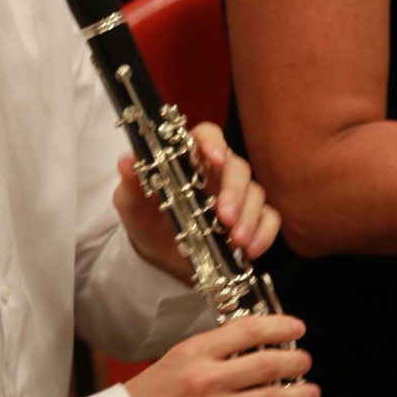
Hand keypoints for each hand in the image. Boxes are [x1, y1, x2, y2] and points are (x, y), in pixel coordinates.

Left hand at [113, 121, 279, 282]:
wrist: (162, 260)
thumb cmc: (148, 223)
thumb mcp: (132, 207)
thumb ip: (131, 185)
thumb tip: (127, 162)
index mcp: (190, 161)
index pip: (206, 136)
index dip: (212, 142)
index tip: (214, 158)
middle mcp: (217, 173)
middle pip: (238, 166)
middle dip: (234, 191)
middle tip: (224, 216)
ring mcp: (238, 196)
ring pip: (256, 192)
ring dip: (249, 216)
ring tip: (236, 240)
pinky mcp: (252, 220)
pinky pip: (270, 219)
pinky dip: (264, 232)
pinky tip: (251, 249)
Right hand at [124, 313, 329, 396]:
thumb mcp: (176, 360)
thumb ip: (213, 352)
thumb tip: (255, 345)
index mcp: (194, 352)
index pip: (246, 330)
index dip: (278, 326)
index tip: (296, 327)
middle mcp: (207, 379)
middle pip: (267, 363)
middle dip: (295, 360)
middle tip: (305, 360)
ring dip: (302, 394)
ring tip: (312, 391)